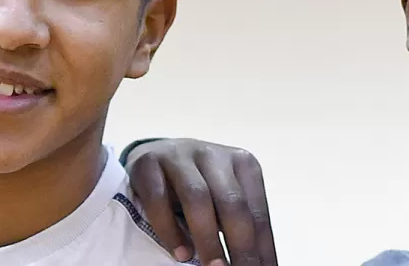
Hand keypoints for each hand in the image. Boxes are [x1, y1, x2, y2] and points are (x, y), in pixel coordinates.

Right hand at [125, 138, 276, 265]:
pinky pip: (158, 198)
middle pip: (232, 204)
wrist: (155, 153)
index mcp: (243, 164)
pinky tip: (180, 253)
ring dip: (207, 238)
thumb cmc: (199, 185)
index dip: (261, 248)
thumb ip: (238, 225)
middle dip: (239, 245)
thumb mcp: (223, 199)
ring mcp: (180, 156)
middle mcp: (214, 155)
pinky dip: (170, 229)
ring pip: (198, 198)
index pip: (257, 213)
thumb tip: (254, 263)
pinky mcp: (147, 163)